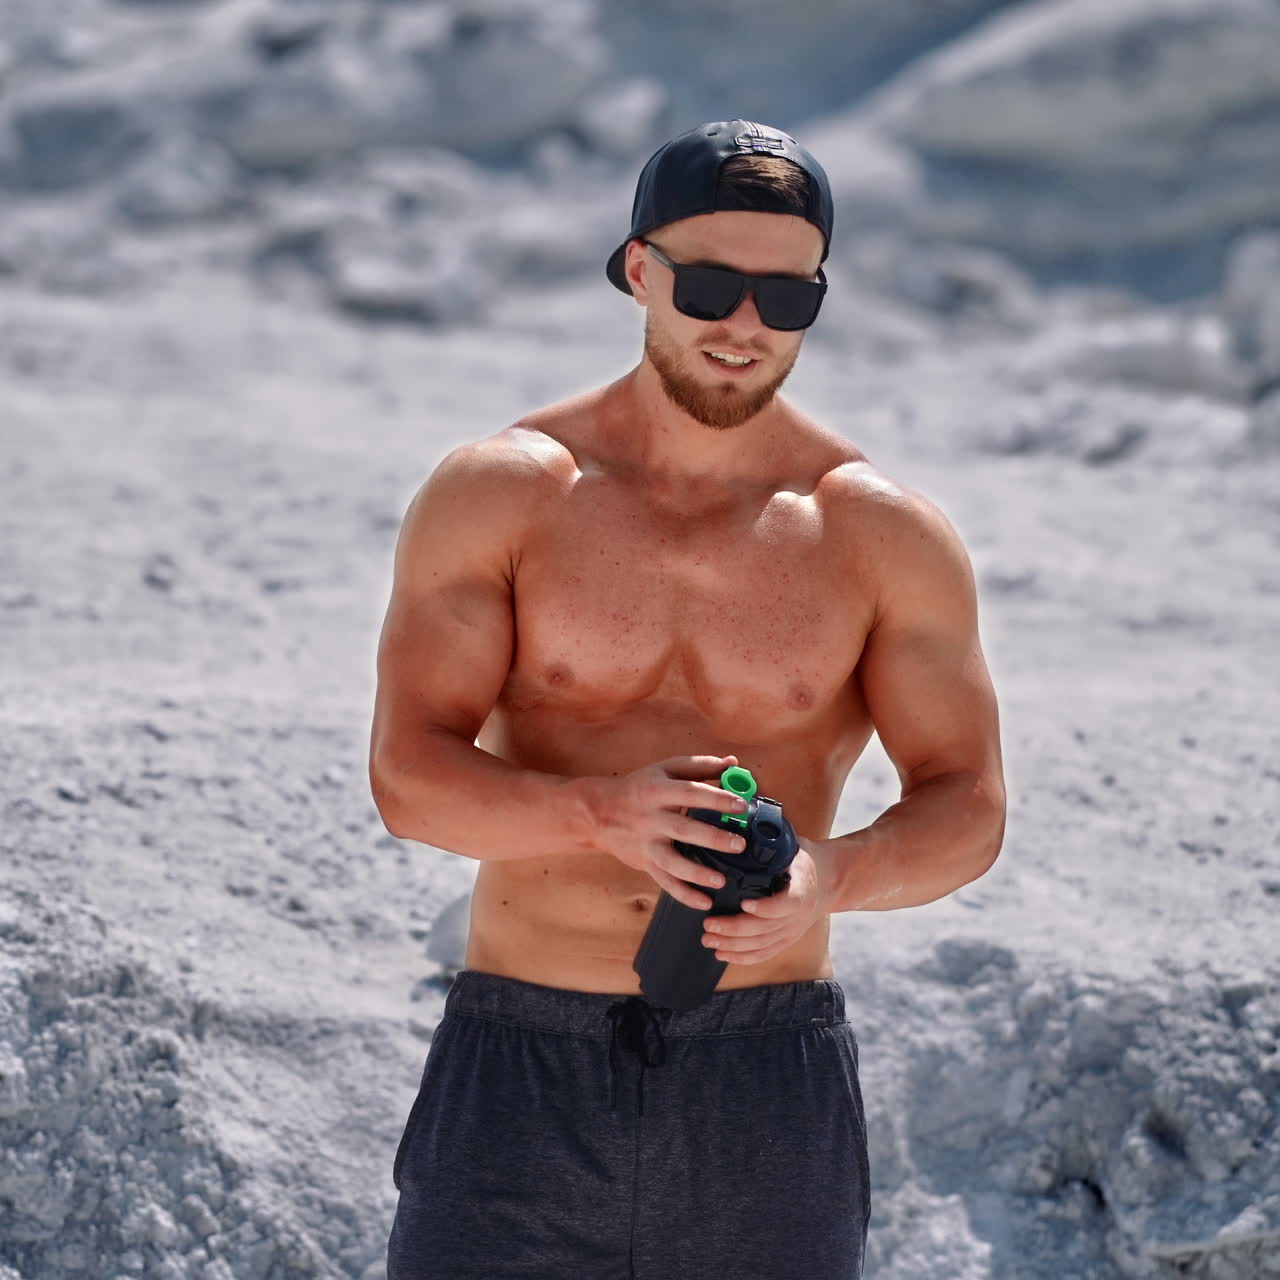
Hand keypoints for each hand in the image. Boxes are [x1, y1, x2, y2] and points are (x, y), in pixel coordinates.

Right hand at [583, 754, 752, 910]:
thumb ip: (700, 766)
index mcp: (658, 791)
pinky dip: (683, 894)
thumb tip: (733, 763)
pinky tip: (704, 902)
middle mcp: (652, 819)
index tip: (742, 805)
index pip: (690, 793)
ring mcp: (647, 844)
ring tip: (721, 880)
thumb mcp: (665, 770)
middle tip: (740, 844)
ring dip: (696, 873)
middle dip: (712, 838)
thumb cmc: (640, 788)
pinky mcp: (645, 863)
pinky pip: (665, 882)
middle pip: (683, 829)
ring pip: (672, 862)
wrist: (598, 813)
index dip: (716, 798)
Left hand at [701, 837, 836, 965]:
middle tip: (709, 923)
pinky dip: (743, 957)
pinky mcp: (786, 940)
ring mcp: (792, 930)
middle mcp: (799, 915)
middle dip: (735, 929)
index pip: (786, 904)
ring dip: (733, 945)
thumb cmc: (804, 860)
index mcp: (803, 888)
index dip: (765, 907)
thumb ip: (773, 842)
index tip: (745, 903)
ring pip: (762, 944)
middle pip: (766, 929)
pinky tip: (722, 954)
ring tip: (708, 938)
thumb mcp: (795, 847)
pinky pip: (765, 953)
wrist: (829, 881)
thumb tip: (741, 822)